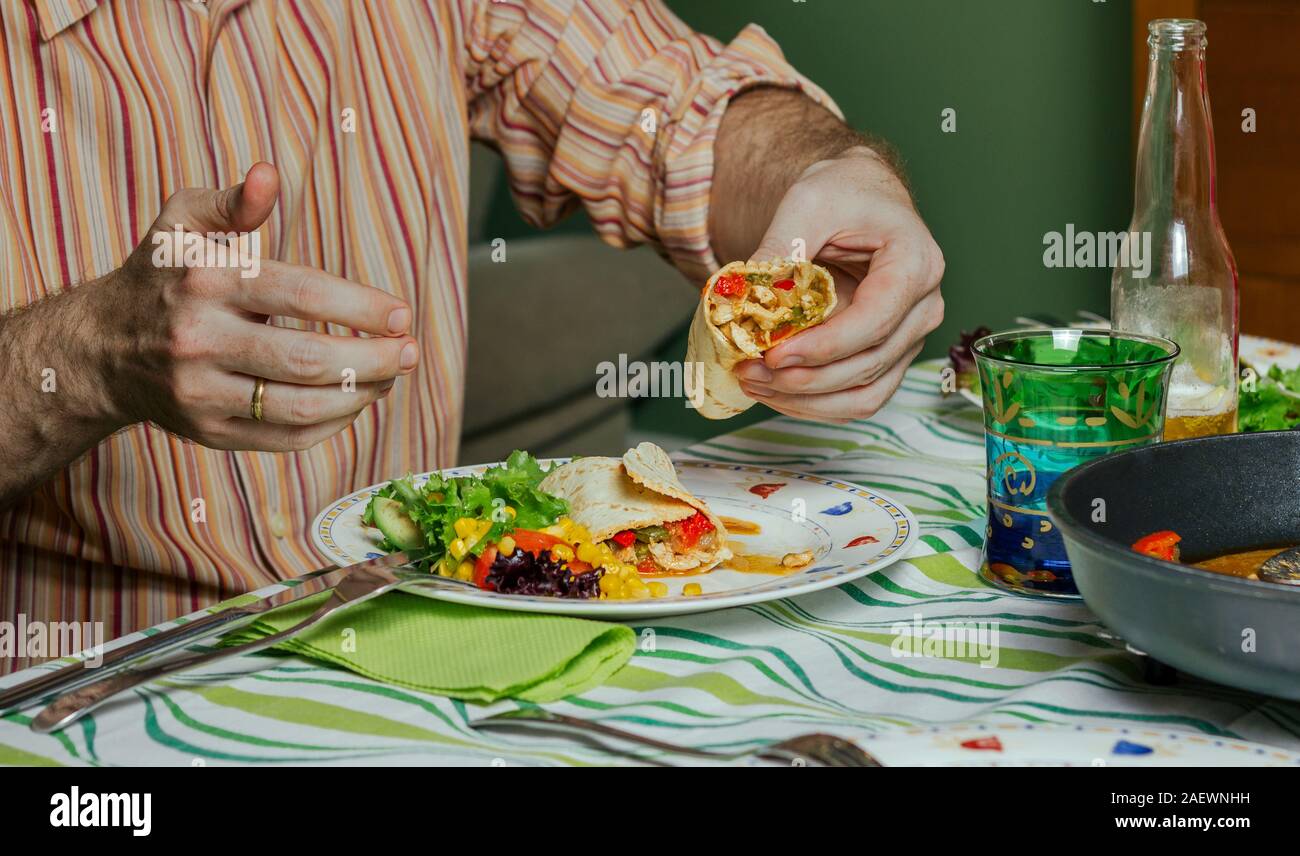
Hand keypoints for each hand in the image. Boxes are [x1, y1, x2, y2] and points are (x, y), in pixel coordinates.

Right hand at [95, 162, 416, 451]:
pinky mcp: (210, 432)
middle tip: (410, 352)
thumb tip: (268, 175)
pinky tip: (356, 401)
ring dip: (362, 395)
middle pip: (307, 359)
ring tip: (392, 377)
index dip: (360, 307)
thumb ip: (232, 201)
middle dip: (374, 359)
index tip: (401, 314)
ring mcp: (202, 393)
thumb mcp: (182, 225)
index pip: (301, 295)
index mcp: (206, 281)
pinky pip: (288, 437)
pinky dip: (334, 424)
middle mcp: (200, 340)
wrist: (99, 350)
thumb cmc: (161, 277)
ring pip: (302, 406)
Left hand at [734, 148, 943, 422]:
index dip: (823, 348)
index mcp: (915, 264)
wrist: (859, 198)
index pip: (874, 322)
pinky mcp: (887, 356)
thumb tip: (745, 295)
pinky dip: (814, 403)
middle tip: (748, 372)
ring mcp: (908, 338)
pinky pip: (856, 397)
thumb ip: (781, 247)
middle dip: (803, 380)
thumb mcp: (808, 202)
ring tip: (754, 384)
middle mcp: (923, 308)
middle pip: (867, 365)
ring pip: (864, 395)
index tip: (774, 355)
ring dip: (806, 400)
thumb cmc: (842, 194)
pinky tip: (773, 391)